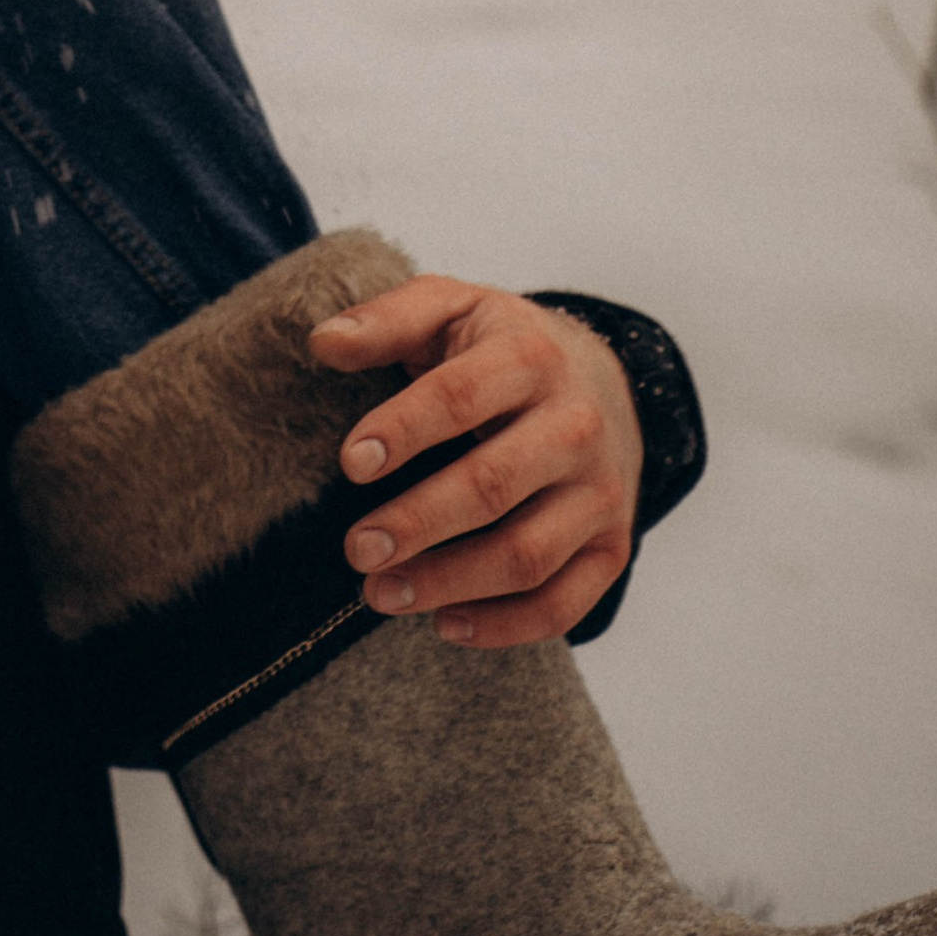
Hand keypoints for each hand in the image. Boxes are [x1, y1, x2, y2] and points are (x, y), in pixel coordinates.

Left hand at [310, 277, 643, 649]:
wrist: (609, 381)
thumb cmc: (504, 348)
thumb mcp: (451, 309)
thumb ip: (388, 320)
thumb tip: (323, 342)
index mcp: (529, 358)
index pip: (461, 396)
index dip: (403, 431)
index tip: (350, 464)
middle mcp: (575, 425)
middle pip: (494, 485)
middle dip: (419, 523)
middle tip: (357, 549)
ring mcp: (600, 491)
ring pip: (527, 555)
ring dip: (449, 584)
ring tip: (380, 594)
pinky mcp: (613, 545)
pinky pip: (564, 603)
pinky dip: (505, 627)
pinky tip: (446, 625)